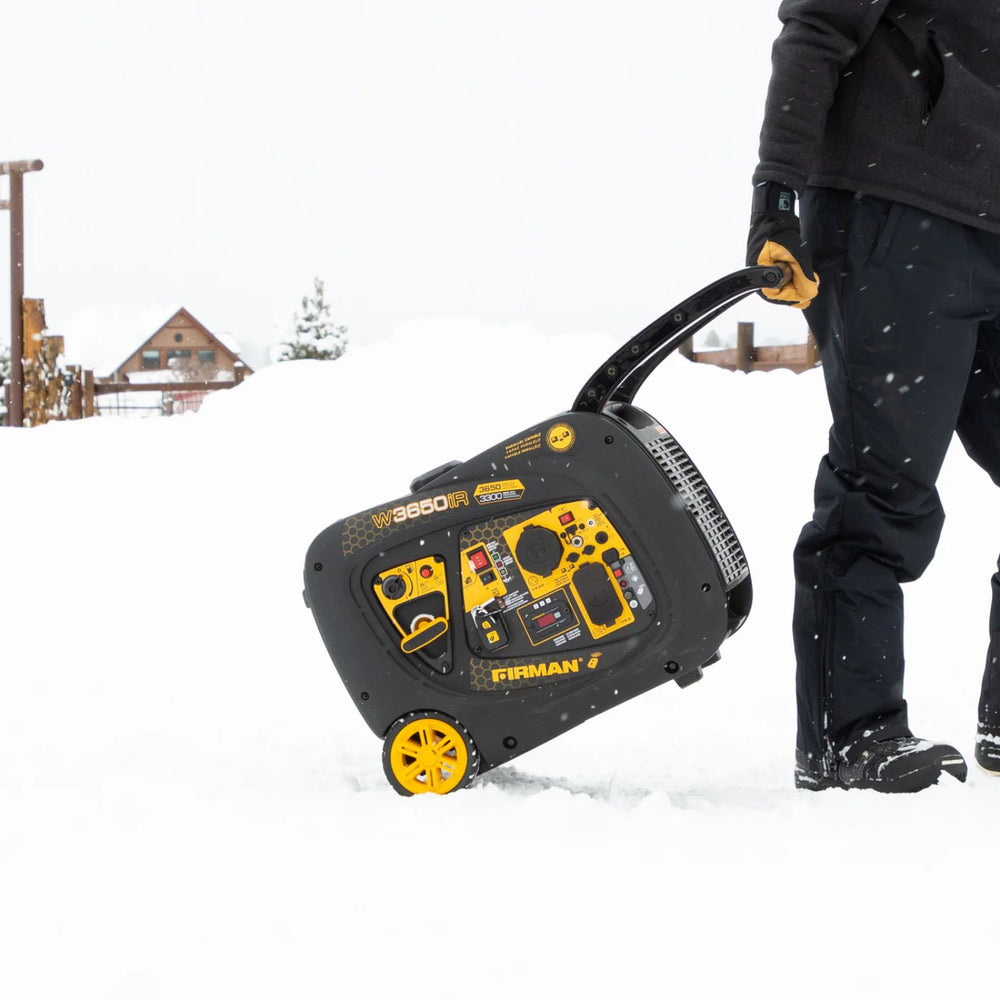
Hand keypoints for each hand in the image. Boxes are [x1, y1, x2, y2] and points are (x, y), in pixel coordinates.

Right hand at [746, 182, 819, 308]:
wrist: (773, 214)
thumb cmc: (779, 233)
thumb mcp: (796, 256)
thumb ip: (802, 276)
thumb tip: (810, 293)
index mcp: (759, 276)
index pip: (777, 295)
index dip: (793, 297)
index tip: (808, 296)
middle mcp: (759, 275)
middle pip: (779, 291)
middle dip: (796, 290)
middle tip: (811, 287)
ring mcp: (764, 269)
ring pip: (782, 283)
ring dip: (796, 282)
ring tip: (809, 279)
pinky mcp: (770, 263)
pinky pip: (781, 275)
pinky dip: (793, 275)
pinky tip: (802, 273)